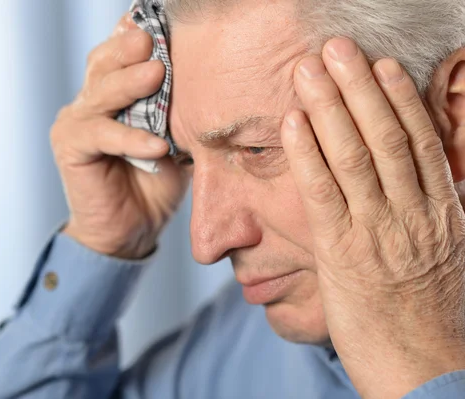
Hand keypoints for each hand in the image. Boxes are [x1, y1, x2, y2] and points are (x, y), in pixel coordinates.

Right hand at [51, 15, 188, 258]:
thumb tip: (212, 82)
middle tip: (153, 40)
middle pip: (105, 63)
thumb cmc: (156, 182)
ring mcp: (76, 122)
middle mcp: (91, 101)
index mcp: (115, 93)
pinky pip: (100, 136)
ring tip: (156, 74)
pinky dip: (129, 139)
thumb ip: (178, 111)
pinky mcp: (70, 148)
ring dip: (128, 84)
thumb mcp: (174, 139)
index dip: (137, 37)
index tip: (163, 25)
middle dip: (129, 50)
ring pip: (99, 92)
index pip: (122, 54)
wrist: (131, 230)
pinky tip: (156, 146)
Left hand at [281, 37, 464, 398]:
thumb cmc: (433, 316)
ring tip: (310, 69)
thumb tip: (410, 181)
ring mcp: (379, 231)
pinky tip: (293, 123)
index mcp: (442, 211)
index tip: (381, 66)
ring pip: (354, 154)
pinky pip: (323, 192)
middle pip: (384, 135)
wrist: (430, 371)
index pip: (418, 141)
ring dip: (329, 107)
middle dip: (358, 86)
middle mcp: (413, 213)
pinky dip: (307, 153)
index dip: (399, 98)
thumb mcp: (444, 256)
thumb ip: (426, 214)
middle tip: (336, 49)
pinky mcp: (343, 253)